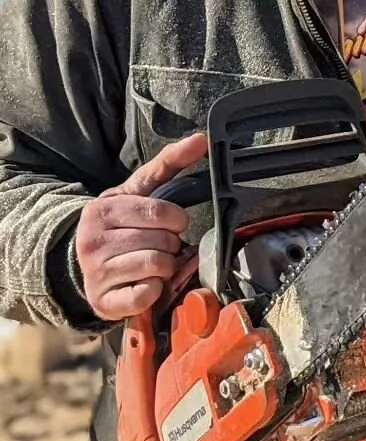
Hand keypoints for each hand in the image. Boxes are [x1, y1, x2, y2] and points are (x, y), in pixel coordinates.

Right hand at [75, 133, 207, 320]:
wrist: (88, 261)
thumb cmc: (122, 221)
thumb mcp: (139, 189)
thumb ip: (169, 162)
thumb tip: (201, 139)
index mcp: (102, 210)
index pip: (159, 212)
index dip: (176, 218)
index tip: (175, 222)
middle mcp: (92, 242)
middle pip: (161, 241)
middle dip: (171, 243)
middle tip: (161, 243)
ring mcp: (95, 274)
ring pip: (156, 266)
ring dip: (166, 266)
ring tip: (154, 261)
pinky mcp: (102, 302)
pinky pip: (145, 295)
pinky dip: (154, 289)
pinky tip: (146, 282)